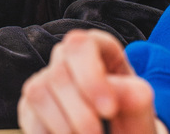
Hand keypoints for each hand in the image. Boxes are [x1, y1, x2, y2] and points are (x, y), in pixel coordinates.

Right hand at [18, 29, 166, 133]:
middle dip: (78, 111)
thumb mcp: (140, 114)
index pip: (82, 44)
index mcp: (100, 53)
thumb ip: (136, 98)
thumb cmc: (130, 127)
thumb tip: (122, 89)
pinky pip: (29, 116)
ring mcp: (46, 82)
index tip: (109, 110)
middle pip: (59, 69)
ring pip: (38, 91)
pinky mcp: (30, 106)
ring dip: (63, 125)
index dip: (91, 74)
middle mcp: (68, 62)